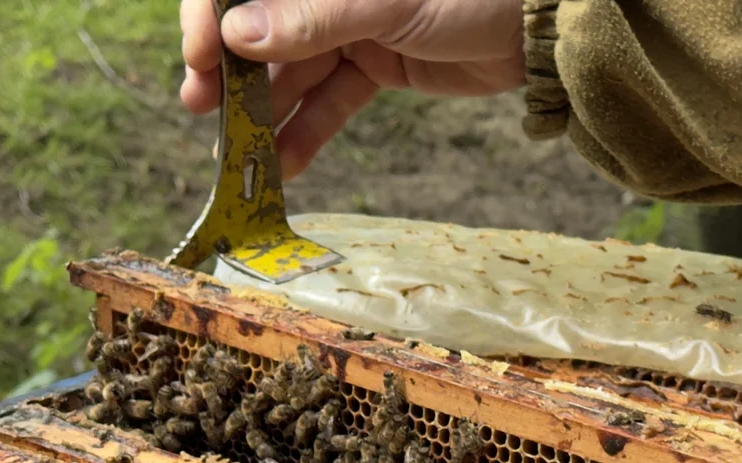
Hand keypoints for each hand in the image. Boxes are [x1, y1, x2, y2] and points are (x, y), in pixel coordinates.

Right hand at [179, 0, 525, 177]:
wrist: (542, 21)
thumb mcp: (388, 3)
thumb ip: (313, 19)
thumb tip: (237, 38)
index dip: (209, 17)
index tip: (199, 59)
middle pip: (257, 28)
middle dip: (226, 70)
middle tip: (200, 109)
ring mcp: (349, 25)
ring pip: (291, 70)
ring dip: (262, 111)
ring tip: (238, 155)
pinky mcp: (375, 63)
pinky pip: (330, 98)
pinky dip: (308, 131)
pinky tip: (284, 166)